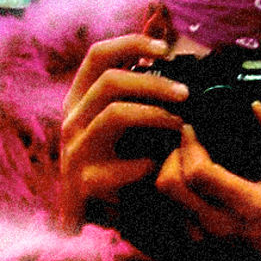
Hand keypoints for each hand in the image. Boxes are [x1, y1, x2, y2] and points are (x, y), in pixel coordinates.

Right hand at [57, 34, 188, 232]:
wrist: (96, 216)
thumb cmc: (119, 162)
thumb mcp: (129, 124)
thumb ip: (143, 95)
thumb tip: (175, 58)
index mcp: (82, 99)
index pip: (98, 55)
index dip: (131, 43)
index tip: (164, 47)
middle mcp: (73, 119)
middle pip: (110, 81)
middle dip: (155, 82)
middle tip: (187, 93)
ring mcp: (75, 150)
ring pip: (116, 114)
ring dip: (157, 116)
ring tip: (182, 125)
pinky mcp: (85, 181)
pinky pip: (124, 163)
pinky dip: (151, 161)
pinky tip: (162, 166)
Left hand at [155, 101, 260, 260]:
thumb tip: (257, 107)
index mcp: (244, 205)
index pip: (199, 174)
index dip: (189, 146)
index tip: (191, 128)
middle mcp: (216, 224)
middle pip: (169, 184)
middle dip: (171, 156)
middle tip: (186, 144)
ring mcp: (200, 237)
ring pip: (163, 198)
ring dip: (169, 171)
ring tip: (187, 158)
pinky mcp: (191, 243)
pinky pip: (167, 209)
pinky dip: (173, 189)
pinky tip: (189, 181)